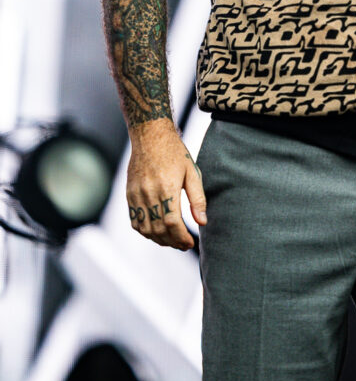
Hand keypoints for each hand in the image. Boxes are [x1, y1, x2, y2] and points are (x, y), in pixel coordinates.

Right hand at [126, 119, 206, 250]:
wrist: (150, 135)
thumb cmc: (174, 152)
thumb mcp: (192, 171)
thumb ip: (198, 198)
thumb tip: (202, 221)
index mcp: (168, 187)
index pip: (173, 223)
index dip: (182, 238)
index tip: (190, 243)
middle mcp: (149, 193)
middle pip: (159, 230)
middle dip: (173, 242)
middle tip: (184, 245)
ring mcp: (137, 195)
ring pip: (145, 229)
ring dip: (159, 240)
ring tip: (172, 241)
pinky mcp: (129, 194)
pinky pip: (134, 221)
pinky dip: (145, 232)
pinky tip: (156, 232)